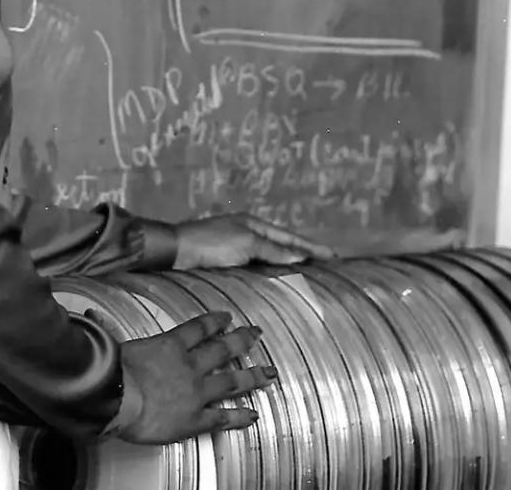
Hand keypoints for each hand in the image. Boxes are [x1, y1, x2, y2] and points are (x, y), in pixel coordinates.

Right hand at [115, 309, 274, 443]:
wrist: (121, 400)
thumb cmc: (114, 374)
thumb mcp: (114, 345)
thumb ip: (106, 328)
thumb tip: (89, 314)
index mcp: (171, 345)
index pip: (199, 328)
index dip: (215, 321)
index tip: (228, 317)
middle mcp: (190, 365)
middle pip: (223, 349)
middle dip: (243, 340)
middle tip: (257, 334)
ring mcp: (198, 391)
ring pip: (232, 381)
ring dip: (253, 376)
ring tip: (269, 373)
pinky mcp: (197, 418)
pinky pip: (224, 417)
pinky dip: (240, 416)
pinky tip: (253, 414)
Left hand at [172, 214, 333, 269]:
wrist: (177, 252)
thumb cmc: (211, 243)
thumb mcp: (246, 243)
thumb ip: (272, 250)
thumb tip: (298, 258)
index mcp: (253, 224)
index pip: (289, 237)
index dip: (311, 247)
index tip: (333, 256)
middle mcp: (247, 235)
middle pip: (281, 247)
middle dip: (303, 257)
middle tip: (325, 269)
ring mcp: (238, 249)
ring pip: (270, 260)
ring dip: (287, 268)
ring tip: (308, 280)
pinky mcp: (228, 265)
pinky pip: (257, 270)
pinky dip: (271, 276)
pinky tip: (278, 286)